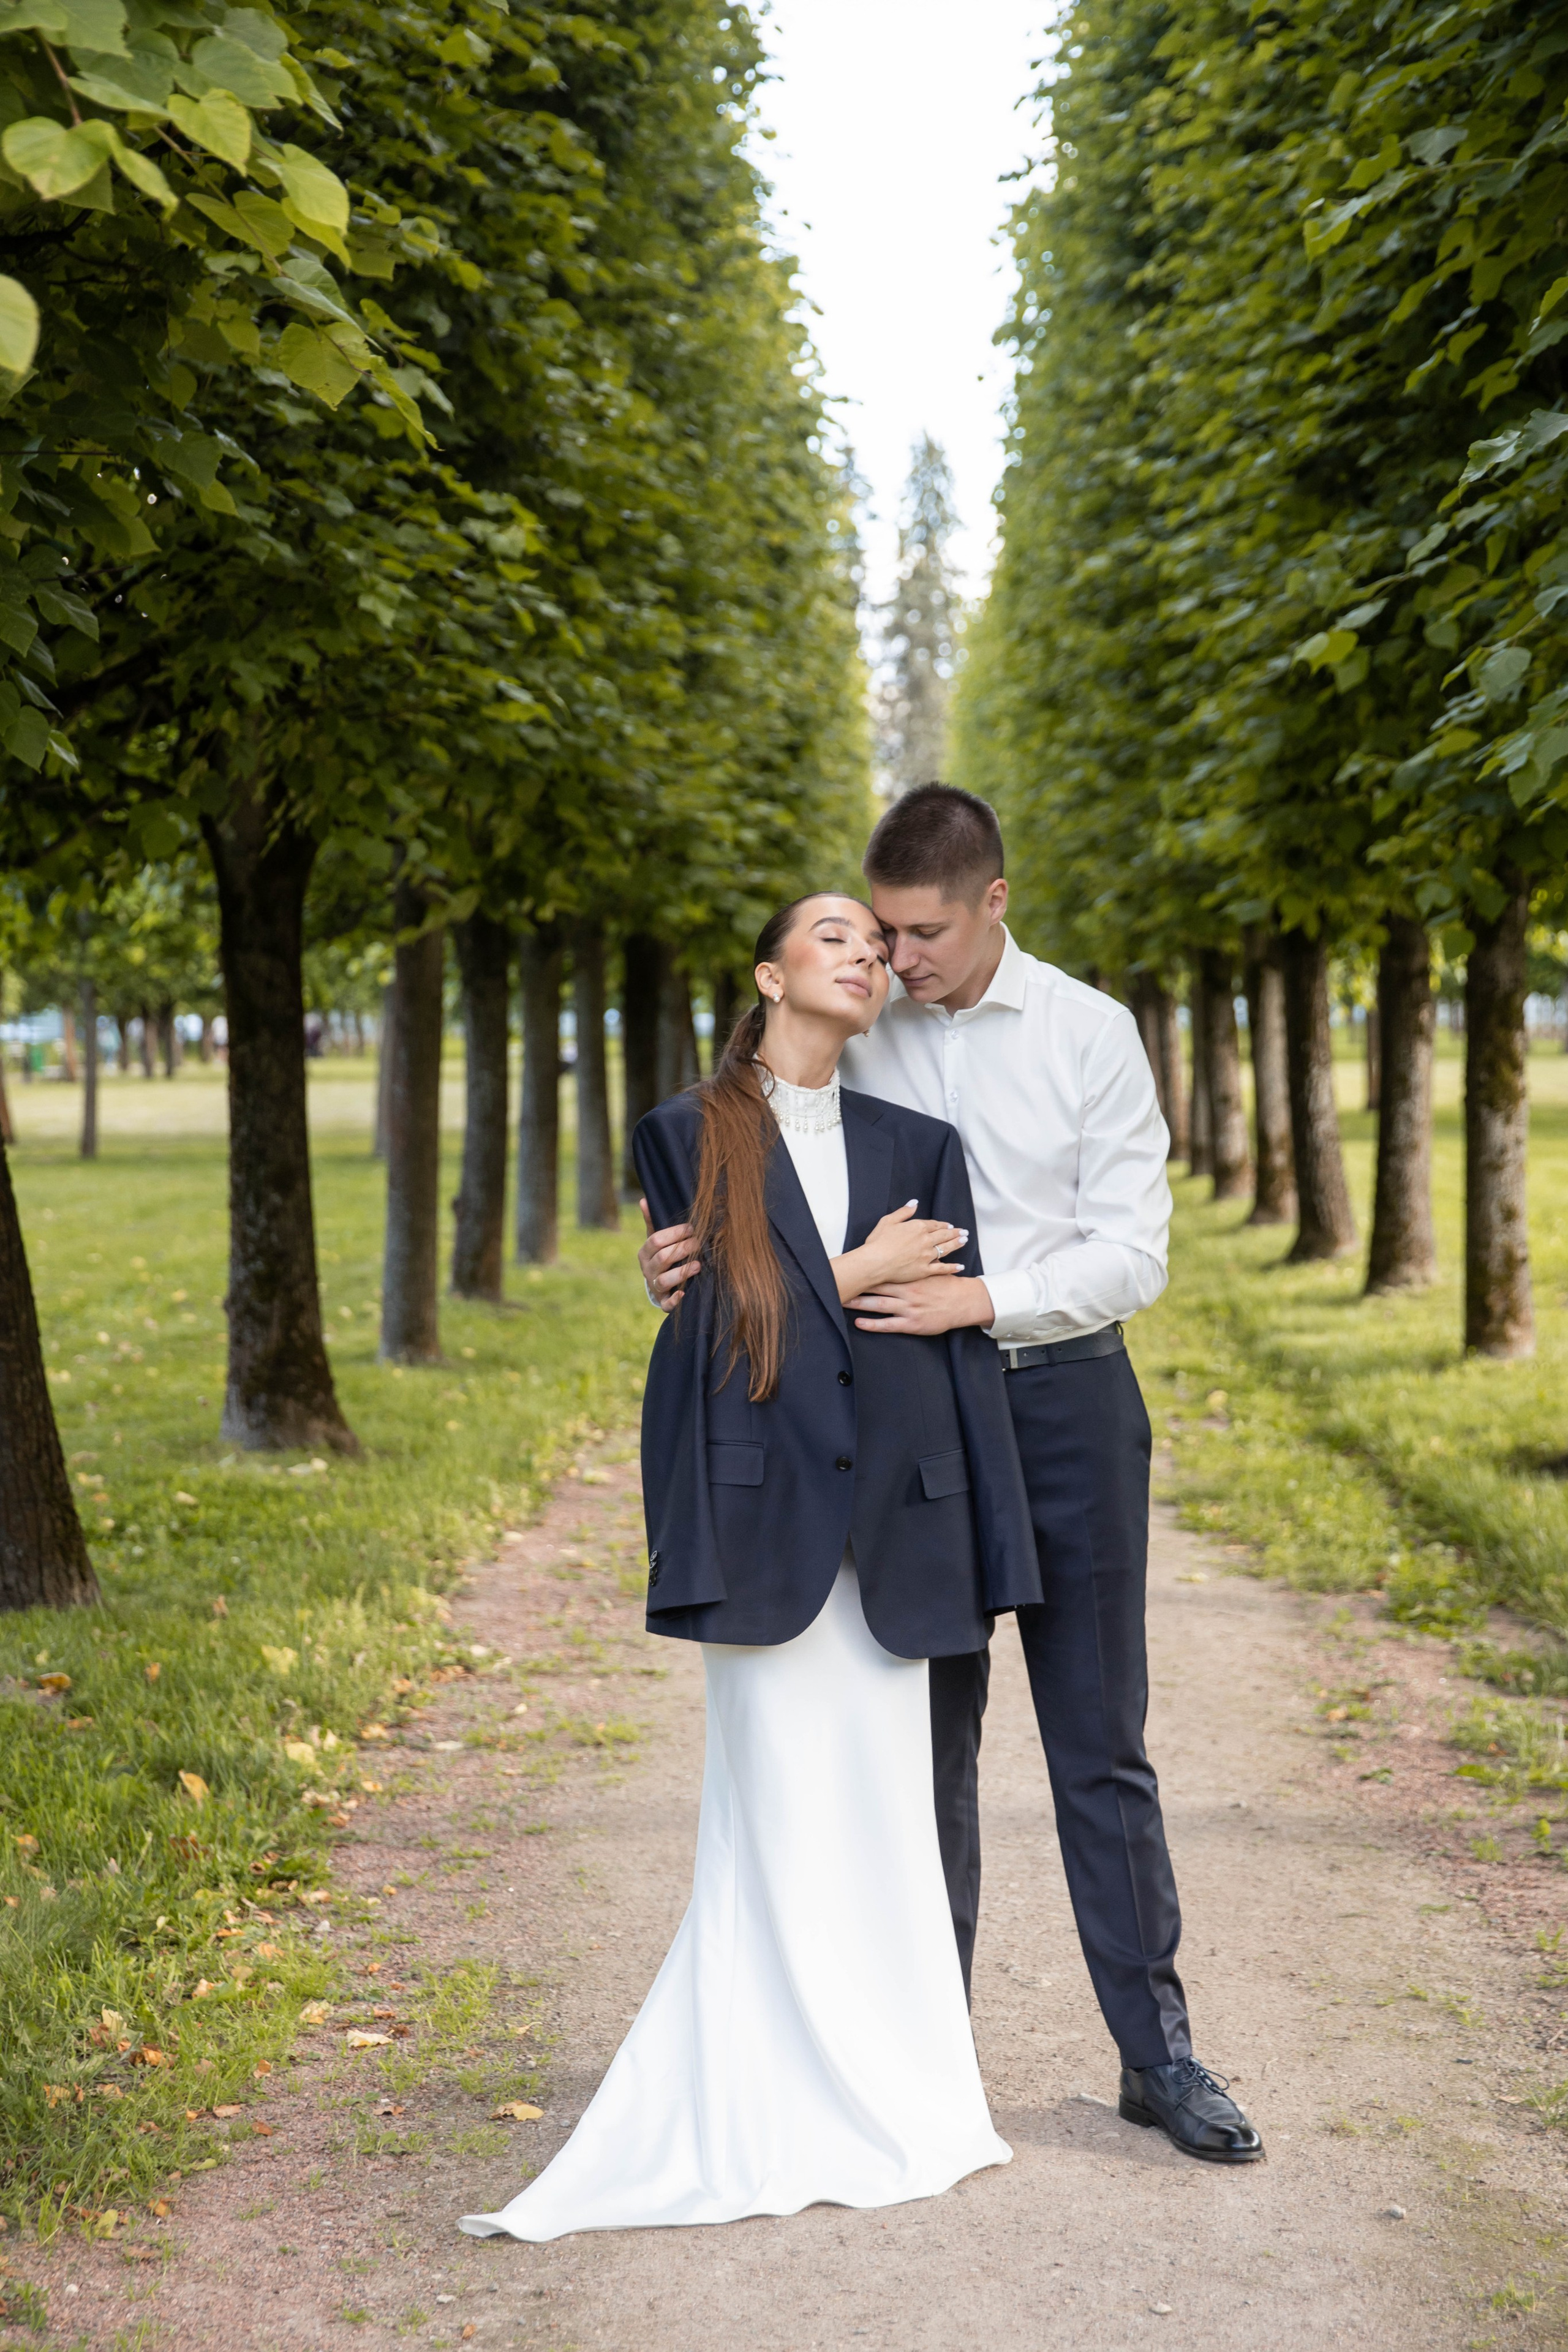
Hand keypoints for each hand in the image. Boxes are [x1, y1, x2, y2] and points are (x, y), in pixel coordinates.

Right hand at [638, 1199, 699, 1310]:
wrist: (659, 1283)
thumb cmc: (661, 1255)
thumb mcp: (655, 1239)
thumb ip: (651, 1221)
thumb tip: (644, 1199)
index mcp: (644, 1252)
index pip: (655, 1240)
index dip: (674, 1233)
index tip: (691, 1228)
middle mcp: (647, 1270)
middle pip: (662, 1258)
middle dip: (682, 1249)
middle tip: (699, 1243)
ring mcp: (654, 1287)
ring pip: (664, 1281)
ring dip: (682, 1273)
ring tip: (698, 1265)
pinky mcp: (663, 1301)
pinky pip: (666, 1304)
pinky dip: (674, 1300)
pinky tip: (684, 1293)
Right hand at [831, 1200, 966, 1305]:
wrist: (875, 1262)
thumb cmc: (878, 1242)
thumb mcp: (888, 1221)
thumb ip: (904, 1212)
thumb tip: (914, 1202)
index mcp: (918, 1227)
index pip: (935, 1224)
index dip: (943, 1225)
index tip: (949, 1226)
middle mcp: (926, 1240)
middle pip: (944, 1235)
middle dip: (955, 1233)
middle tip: (964, 1232)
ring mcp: (927, 1256)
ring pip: (946, 1249)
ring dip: (956, 1244)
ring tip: (964, 1241)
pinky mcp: (925, 1270)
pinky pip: (942, 1268)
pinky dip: (953, 1267)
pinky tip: (960, 1266)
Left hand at [848, 1273, 995, 1336]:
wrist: (962, 1302)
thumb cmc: (945, 1285)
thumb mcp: (931, 1268)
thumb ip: (916, 1259)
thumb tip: (905, 1248)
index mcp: (910, 1276)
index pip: (883, 1271)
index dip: (866, 1270)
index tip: (850, 1268)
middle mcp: (907, 1291)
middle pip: (877, 1287)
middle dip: (857, 1285)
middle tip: (839, 1284)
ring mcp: (908, 1308)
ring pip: (879, 1305)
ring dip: (859, 1303)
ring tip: (843, 1301)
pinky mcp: (911, 1323)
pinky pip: (888, 1324)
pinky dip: (872, 1324)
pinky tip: (859, 1323)